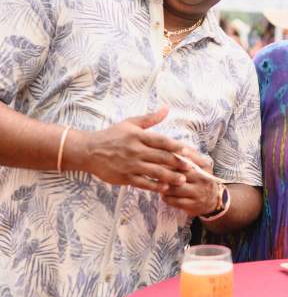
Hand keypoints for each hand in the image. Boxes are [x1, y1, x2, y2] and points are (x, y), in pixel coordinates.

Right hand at [67, 106, 190, 191]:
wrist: (88, 150)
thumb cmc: (112, 135)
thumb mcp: (130, 123)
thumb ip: (150, 118)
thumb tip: (166, 108)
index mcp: (138, 136)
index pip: (161, 141)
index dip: (176, 146)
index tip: (188, 151)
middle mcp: (135, 150)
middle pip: (161, 157)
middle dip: (177, 163)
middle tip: (191, 167)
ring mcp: (130, 164)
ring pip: (154, 172)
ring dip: (170, 176)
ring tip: (183, 180)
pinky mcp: (124, 177)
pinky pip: (143, 183)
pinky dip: (154, 186)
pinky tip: (165, 188)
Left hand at [160, 147, 221, 216]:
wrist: (213, 200)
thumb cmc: (200, 178)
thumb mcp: (200, 165)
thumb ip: (188, 155)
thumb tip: (169, 144)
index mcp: (204, 165)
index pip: (186, 158)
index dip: (171, 157)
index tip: (159, 156)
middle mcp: (203, 178)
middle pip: (179, 173)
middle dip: (165, 172)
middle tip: (152, 169)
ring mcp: (198, 193)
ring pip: (175, 188)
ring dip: (163, 185)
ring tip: (156, 182)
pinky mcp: (192, 205)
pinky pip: (174, 201)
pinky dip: (165, 197)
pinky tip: (162, 193)